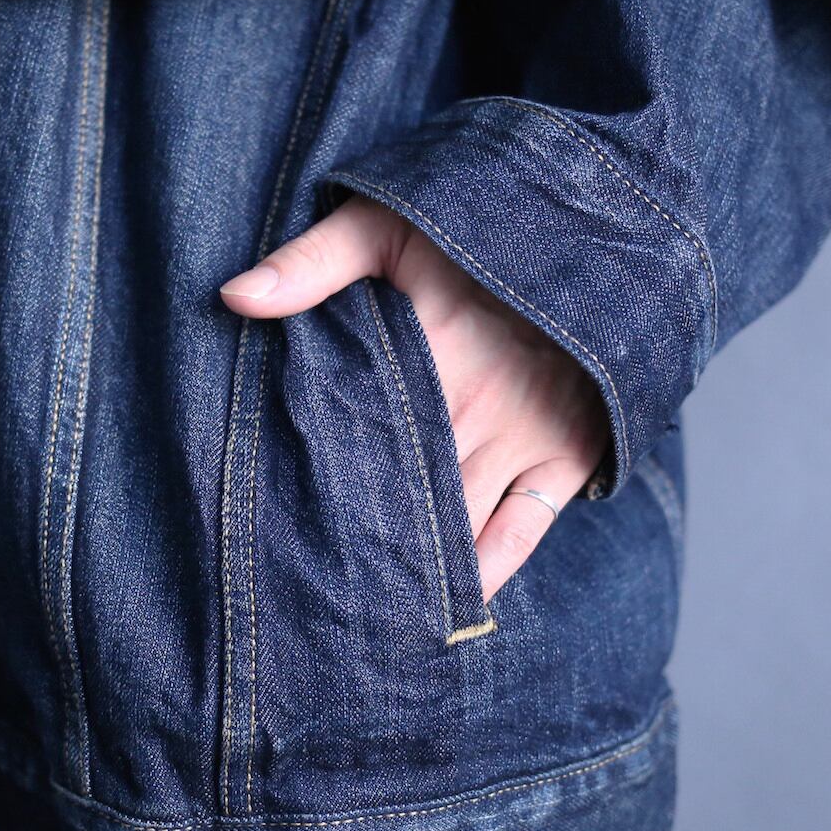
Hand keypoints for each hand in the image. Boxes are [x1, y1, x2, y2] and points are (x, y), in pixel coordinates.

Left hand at [219, 194, 610, 601]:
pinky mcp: (568, 452)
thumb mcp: (390, 219)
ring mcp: (525, 436)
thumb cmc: (484, 216)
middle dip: (360, 539)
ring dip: (416, 564)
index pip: (357, 443)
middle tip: (313, 594)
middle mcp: (473, 409)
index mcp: (423, 357)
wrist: (599, 216)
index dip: (319, 491)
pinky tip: (455, 603)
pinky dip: (489, 569)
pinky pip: (524, 529)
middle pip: (403, 494)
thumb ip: (312, 261)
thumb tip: (232, 298)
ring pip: (457, 521)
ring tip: (368, 613)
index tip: (277, 531)